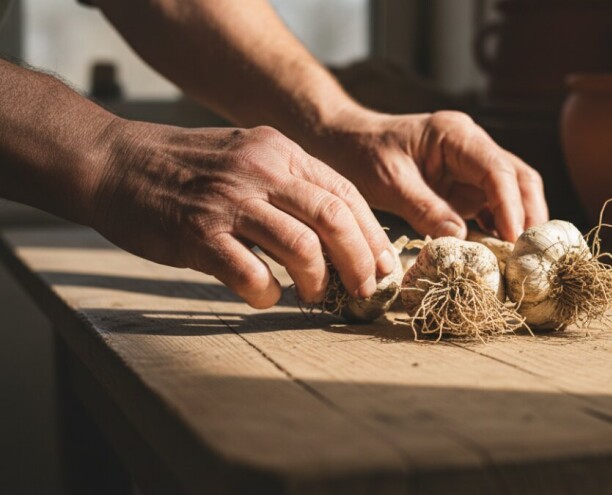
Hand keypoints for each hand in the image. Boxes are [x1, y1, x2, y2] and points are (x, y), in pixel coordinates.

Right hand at [92, 121, 396, 307]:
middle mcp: (261, 171)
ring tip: (314, 294)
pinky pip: (251, 273)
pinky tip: (265, 295)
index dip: (373, 234)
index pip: (345, 193)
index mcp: (279, 151)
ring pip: (302, 247)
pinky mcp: (198, 234)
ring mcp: (229, 201)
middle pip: (334, 218)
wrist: (114, 163)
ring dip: (318, 280)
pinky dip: (267, 293)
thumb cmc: (186, 168)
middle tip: (366, 289)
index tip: (386, 264)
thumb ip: (290, 184)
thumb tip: (339, 232)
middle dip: (361, 261)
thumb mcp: (247, 156)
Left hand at [315, 109, 548, 241]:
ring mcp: (472, 168)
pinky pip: (494, 207)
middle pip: (519, 178)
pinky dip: (502, 229)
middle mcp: (473, 146)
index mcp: (456, 135)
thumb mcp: (389, 182)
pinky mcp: (466, 188)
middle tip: (530, 253)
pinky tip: (503, 255)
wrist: (346, 143)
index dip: (510, 205)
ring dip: (522, 224)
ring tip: (524, 259)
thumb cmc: (363, 154)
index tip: (513, 238)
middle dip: (530, 215)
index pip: (497, 169)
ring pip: (514, 193)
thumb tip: (460, 236)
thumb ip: (424, 207)